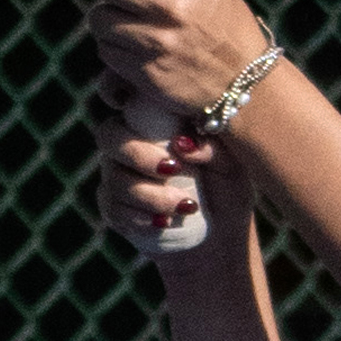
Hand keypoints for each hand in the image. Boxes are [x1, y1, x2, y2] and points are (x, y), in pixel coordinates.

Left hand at [87, 0, 268, 133]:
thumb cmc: (221, 24)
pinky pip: (106, 50)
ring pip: (99, 18)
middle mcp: (171, 3)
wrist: (244, 82)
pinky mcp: (146, 72)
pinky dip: (114, 49)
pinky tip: (137, 49)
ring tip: (131, 23)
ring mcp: (157, 40)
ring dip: (107, 19)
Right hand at [100, 108, 247, 263]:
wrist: (220, 234)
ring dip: (151, 195)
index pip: (130, 105)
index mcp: (154, 124)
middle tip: (173, 170)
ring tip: (186, 206)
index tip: (175, 139)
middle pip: (109, 137)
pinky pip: (113, 209)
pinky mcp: (114, 209)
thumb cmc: (226, 188)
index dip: (137, 113)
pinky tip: (165, 222)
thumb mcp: (231, 165)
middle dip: (140, 155)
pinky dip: (141, 218)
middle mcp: (128, 145)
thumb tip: (183, 145)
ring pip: (114, 179)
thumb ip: (211, 147)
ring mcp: (116, 177)